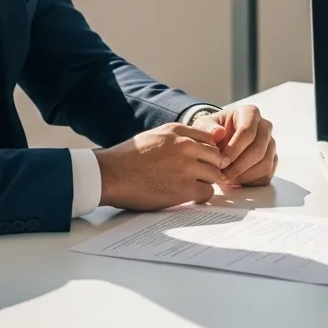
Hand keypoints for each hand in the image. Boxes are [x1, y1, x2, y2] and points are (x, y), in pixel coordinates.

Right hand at [95, 122, 229, 210]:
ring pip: (214, 175)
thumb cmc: (127, 157)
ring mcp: (186, 167)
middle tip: (201, 176)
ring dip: (206, 181)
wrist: (111, 174)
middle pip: (216, 156)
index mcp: (177, 132)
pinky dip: (200, 196)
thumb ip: (176, 138)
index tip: (203, 161)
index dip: (208, 152)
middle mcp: (185, 146)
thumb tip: (196, 145)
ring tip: (192, 186)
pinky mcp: (184, 189)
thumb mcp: (154, 136)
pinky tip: (189, 196)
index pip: (209, 139)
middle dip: (210, 166)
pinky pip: (207, 192)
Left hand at [193, 105, 276, 187]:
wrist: (219, 140)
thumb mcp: (204, 125)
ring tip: (227, 179)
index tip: (221, 162)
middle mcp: (265, 126)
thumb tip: (218, 133)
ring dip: (244, 176)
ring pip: (265, 164)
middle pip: (259, 149)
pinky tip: (235, 181)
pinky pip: (266, 176)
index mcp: (250, 113)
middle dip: (239, 166)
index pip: (248, 131)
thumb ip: (207, 128)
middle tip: (223, 175)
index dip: (234, 149)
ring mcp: (271, 144)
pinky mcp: (272, 160)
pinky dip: (250, 182)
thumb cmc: (212, 131)